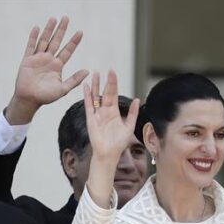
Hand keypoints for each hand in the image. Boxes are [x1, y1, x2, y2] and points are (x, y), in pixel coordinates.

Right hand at [5, 16, 88, 124]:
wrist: (29, 100)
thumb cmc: (46, 97)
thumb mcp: (63, 89)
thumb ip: (74, 80)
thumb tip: (87, 71)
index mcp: (57, 66)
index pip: (67, 50)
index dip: (73, 41)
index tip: (80, 32)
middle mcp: (48, 60)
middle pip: (56, 41)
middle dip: (61, 30)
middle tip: (66, 18)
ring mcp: (37, 59)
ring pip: (44, 41)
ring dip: (49, 30)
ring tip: (53, 19)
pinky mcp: (27, 60)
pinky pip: (31, 46)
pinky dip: (33, 37)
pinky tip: (37, 28)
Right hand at [83, 71, 139, 207]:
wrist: (109, 154)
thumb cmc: (118, 143)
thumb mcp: (129, 126)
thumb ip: (132, 113)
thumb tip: (137, 99)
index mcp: (113, 112)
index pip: (113, 94)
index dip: (113, 83)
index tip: (112, 72)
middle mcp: (104, 111)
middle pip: (105, 93)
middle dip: (106, 81)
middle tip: (107, 70)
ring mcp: (97, 114)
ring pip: (95, 96)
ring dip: (95, 85)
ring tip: (94, 74)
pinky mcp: (91, 119)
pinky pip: (88, 105)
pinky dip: (87, 96)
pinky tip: (86, 86)